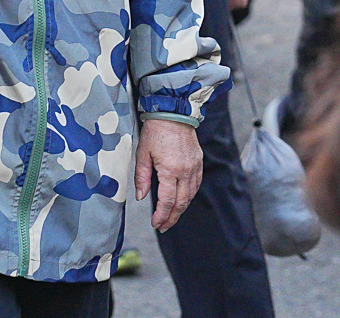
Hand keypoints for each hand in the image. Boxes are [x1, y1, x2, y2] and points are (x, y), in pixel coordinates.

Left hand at [136, 117, 201, 231]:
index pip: (167, 201)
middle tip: (163, 226)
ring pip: (190, 195)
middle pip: (181, 202)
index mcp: (170, 170)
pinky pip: (196, 184)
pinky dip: (189, 196)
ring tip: (171, 217)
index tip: (156, 223)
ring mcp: (194, 167)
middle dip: (172, 217)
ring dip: (181, 209)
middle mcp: (185, 171)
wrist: (174, 112)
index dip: (162, 215)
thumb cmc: (156, 130)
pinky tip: (182, 200)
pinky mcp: (198, 162)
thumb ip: (141, 177)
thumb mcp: (143, 153)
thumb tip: (141, 196)